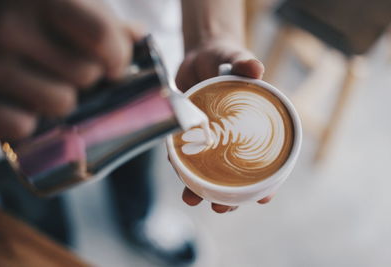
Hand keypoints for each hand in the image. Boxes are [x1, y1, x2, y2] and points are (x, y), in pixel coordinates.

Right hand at [0, 0, 134, 139]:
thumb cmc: (25, 10)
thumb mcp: (64, 1)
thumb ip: (100, 19)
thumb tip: (138, 36)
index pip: (103, 36)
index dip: (118, 57)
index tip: (114, 66)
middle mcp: (10, 25)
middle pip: (86, 74)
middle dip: (89, 78)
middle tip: (73, 70)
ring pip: (61, 103)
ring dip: (62, 100)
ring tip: (48, 85)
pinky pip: (22, 127)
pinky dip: (29, 122)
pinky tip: (23, 103)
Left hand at [175, 39, 271, 212]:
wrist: (200, 56)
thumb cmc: (225, 59)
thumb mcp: (236, 59)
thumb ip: (245, 63)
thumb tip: (256, 69)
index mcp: (252, 126)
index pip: (267, 160)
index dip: (267, 184)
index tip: (262, 200)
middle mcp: (233, 137)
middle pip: (235, 174)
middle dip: (229, 197)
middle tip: (220, 209)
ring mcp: (211, 138)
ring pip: (209, 170)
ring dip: (201, 189)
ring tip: (192, 199)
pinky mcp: (190, 133)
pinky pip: (186, 153)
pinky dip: (181, 164)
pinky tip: (177, 170)